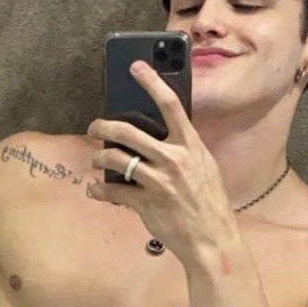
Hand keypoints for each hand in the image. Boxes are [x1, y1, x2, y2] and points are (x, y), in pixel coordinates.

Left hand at [87, 61, 236, 263]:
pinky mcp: (146, 203)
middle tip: (94, 127)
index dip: (151, 81)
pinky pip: (112, 191)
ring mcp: (159, 182)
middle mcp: (174, 159)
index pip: (170, 104)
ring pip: (115, 159)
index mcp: (191, 146)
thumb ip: (184, 149)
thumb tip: (158, 135)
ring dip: (99, 157)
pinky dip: (98, 191)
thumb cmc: (209, 203)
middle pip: (128, 131)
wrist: (213, 240)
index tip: (135, 66)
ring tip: (96, 160)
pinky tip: (95, 190)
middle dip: (103, 126)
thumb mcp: (204, 168)